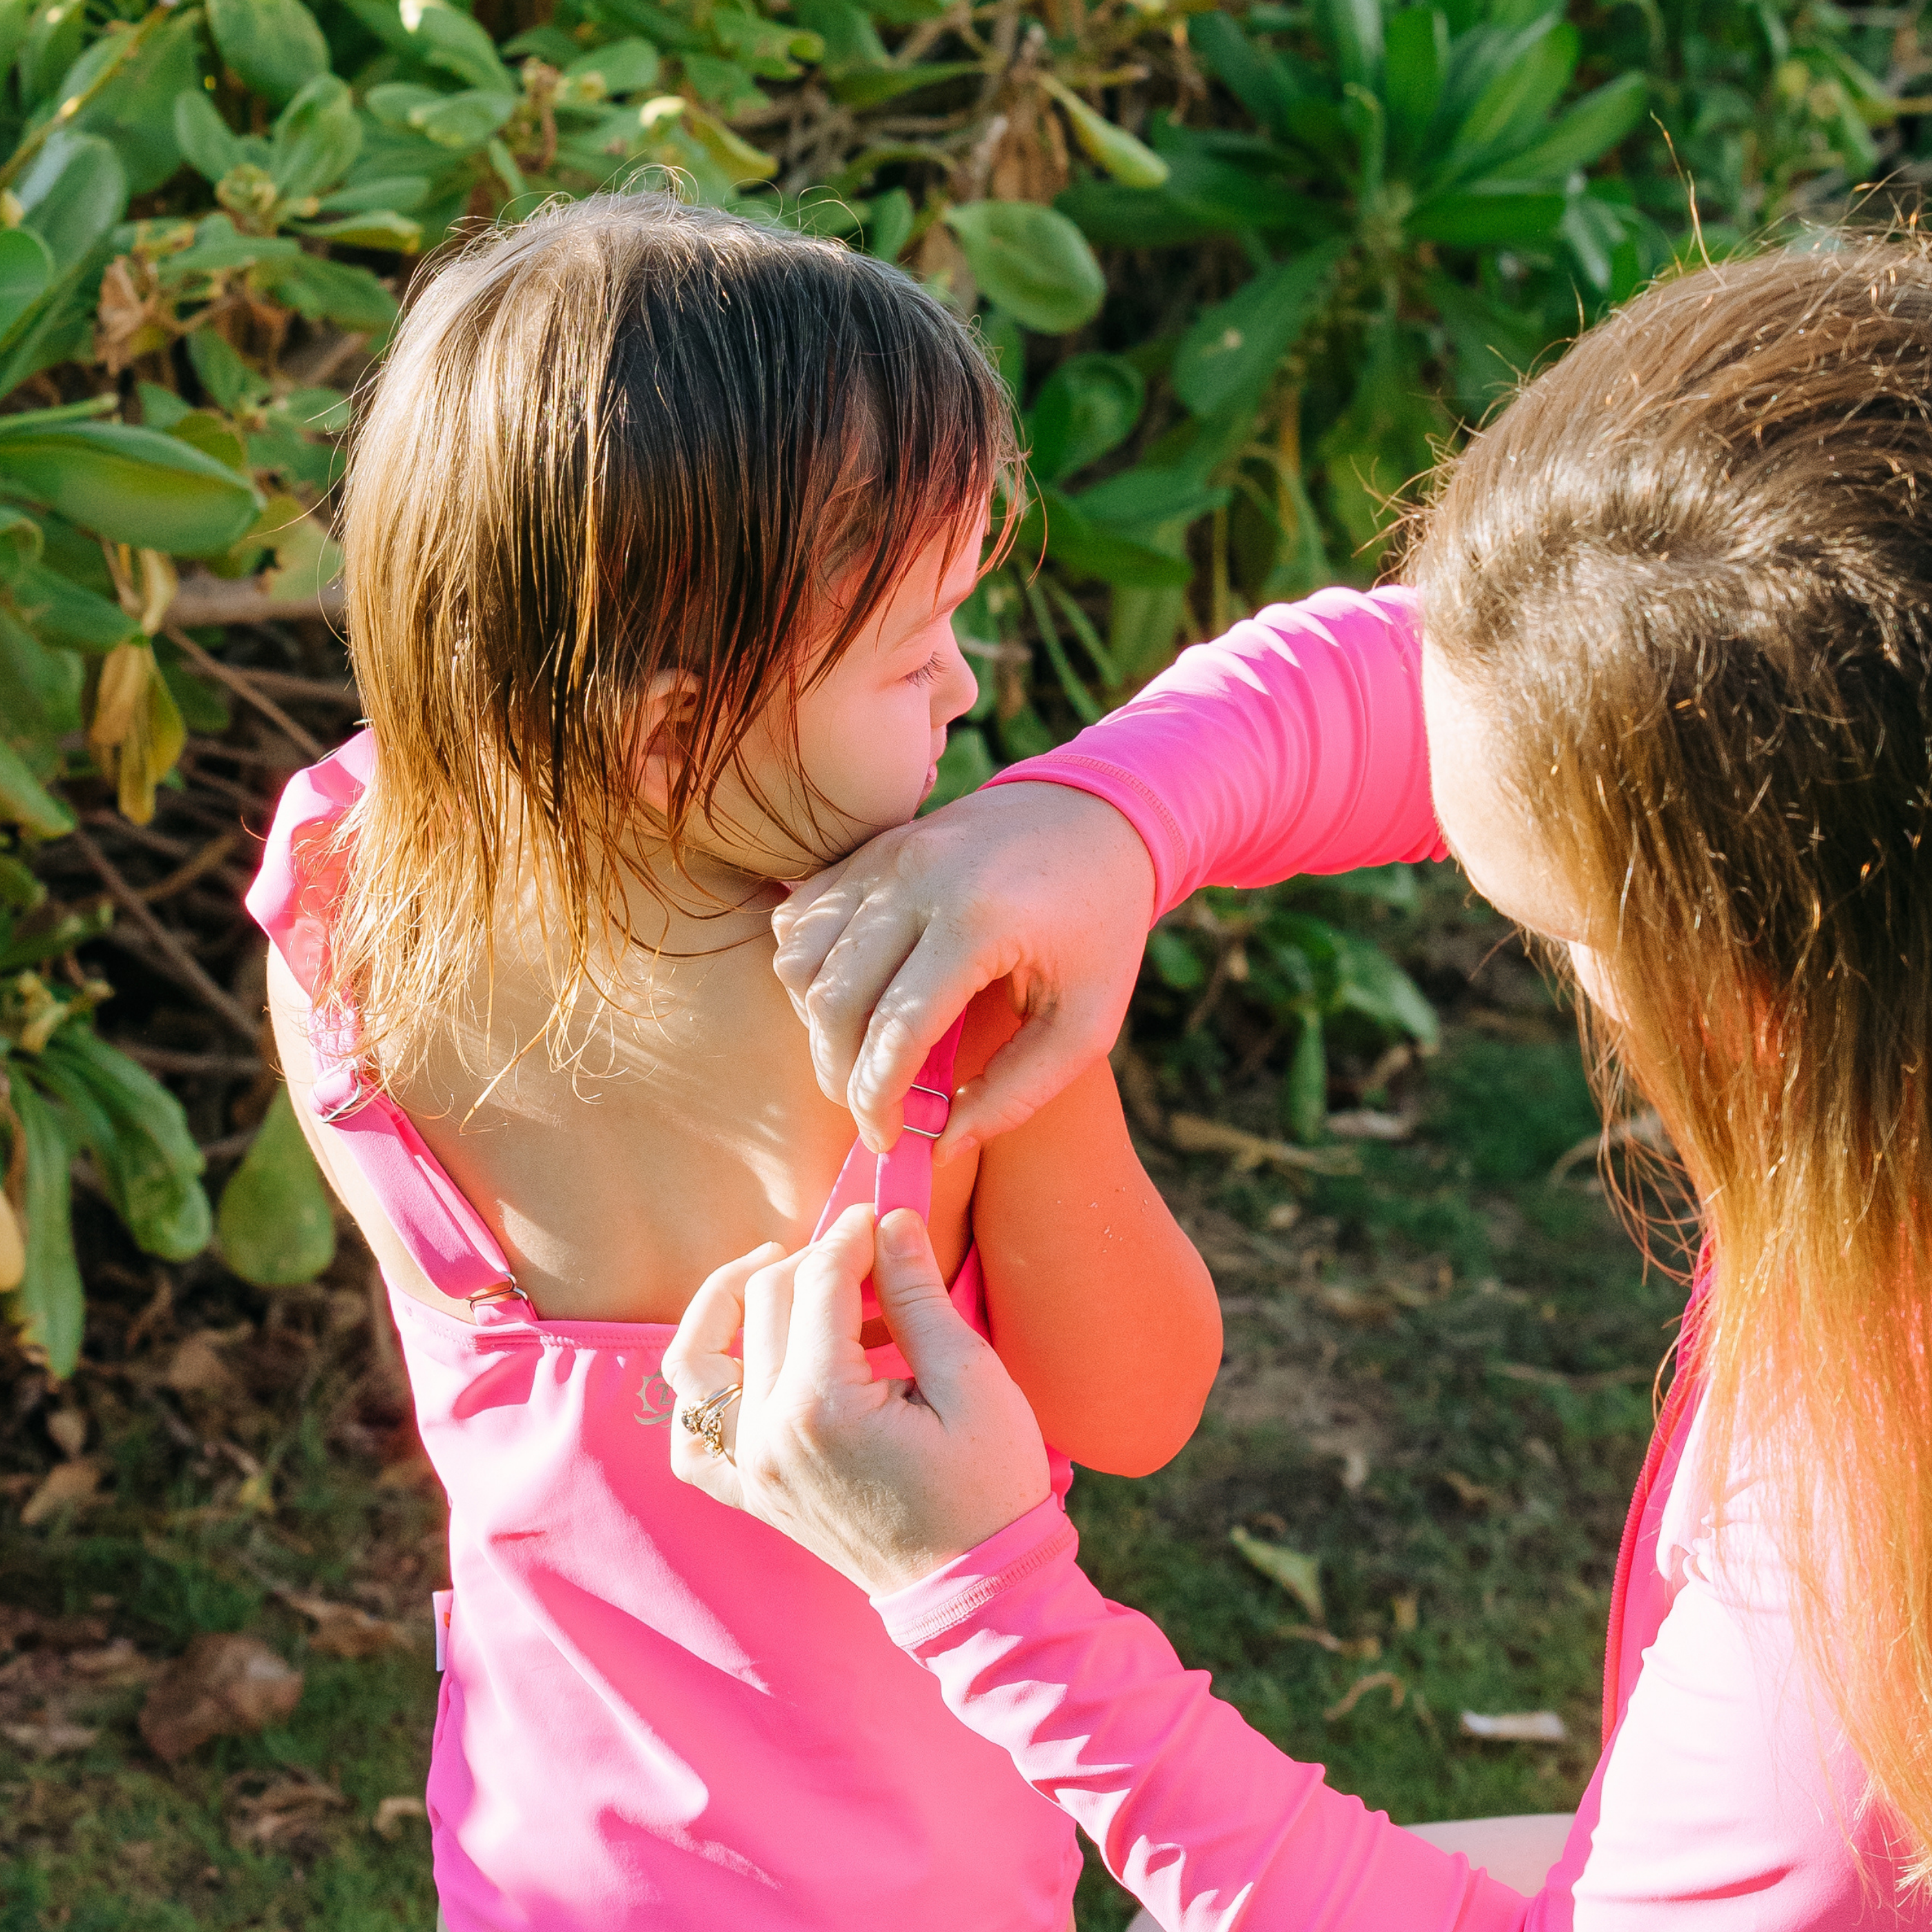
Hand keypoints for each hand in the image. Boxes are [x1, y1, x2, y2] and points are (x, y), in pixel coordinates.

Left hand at [661, 1205, 1050, 1595]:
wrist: (976, 1590)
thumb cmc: (988, 1486)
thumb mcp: (972, 1379)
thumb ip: (918, 1295)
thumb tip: (890, 1221)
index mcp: (823, 1403)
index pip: (818, 1279)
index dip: (853, 1234)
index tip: (884, 1215)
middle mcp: (766, 1435)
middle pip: (764, 1302)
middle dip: (812, 1258)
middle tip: (866, 1252)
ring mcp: (749, 1469)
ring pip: (696, 1360)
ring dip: (726, 1303)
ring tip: (774, 1273)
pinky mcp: (750, 1494)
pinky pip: (691, 1437)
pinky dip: (701, 1394)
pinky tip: (744, 1365)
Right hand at [772, 782, 1154, 1158]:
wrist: (1097, 815)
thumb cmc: (1098, 929)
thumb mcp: (1086, 1023)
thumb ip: (1017, 1093)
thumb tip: (940, 1145)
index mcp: (980, 921)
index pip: (895, 1030)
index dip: (878, 1100)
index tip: (887, 1141)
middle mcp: (919, 879)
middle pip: (834, 1000)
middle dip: (839, 1074)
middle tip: (870, 1110)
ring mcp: (885, 857)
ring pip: (801, 960)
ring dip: (816, 1025)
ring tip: (861, 1056)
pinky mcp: (869, 849)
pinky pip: (802, 919)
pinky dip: (809, 971)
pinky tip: (851, 999)